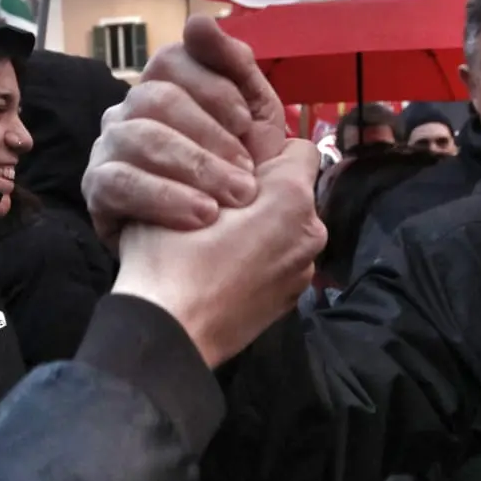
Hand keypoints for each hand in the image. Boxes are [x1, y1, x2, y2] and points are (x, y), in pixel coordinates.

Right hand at [85, 16, 286, 243]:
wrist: (208, 277)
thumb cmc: (236, 200)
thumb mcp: (255, 135)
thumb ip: (239, 75)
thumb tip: (200, 21)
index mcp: (170, 94)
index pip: (172, 58)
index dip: (211, 82)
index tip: (244, 121)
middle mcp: (131, 113)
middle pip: (157, 96)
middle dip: (211, 136)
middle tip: (248, 178)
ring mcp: (109, 149)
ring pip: (140, 136)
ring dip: (196, 169)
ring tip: (232, 202)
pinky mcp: (96, 189)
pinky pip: (121, 180)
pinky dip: (167, 198)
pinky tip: (202, 216)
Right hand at [111, 139, 325, 366]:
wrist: (169, 333)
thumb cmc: (170, 254)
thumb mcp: (180, 186)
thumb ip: (216, 159)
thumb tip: (229, 151)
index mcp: (291, 196)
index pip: (300, 147)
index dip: (267, 150)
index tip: (233, 162)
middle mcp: (311, 231)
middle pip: (293, 192)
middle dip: (263, 191)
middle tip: (218, 200)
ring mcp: (303, 271)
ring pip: (288, 229)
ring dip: (263, 226)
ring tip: (217, 239)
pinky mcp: (290, 301)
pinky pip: (280, 262)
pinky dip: (261, 259)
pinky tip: (224, 270)